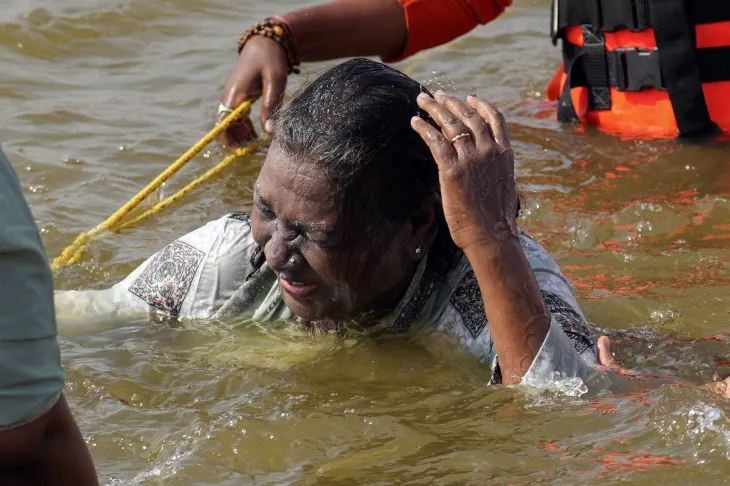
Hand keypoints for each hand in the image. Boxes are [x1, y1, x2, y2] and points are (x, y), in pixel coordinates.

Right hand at [218, 36, 288, 146]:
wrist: (265, 44)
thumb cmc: (271, 60)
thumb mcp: (275, 82)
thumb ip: (271, 105)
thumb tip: (270, 131)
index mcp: (234, 96)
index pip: (223, 125)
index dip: (230, 142)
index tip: (246, 151)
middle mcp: (229, 99)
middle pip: (226, 130)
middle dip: (240, 143)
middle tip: (260, 151)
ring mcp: (231, 99)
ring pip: (232, 127)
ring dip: (243, 138)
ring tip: (262, 147)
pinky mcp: (237, 100)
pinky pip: (237, 121)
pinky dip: (246, 131)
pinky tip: (259, 137)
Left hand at [411, 91, 518, 250]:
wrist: (492, 235)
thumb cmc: (495, 219)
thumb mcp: (501, 185)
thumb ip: (493, 169)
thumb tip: (483, 168)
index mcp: (504, 153)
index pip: (495, 119)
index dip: (481, 105)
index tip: (469, 97)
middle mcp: (489, 151)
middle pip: (469, 116)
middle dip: (452, 102)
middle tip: (438, 94)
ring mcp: (471, 158)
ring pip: (451, 124)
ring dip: (435, 109)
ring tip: (423, 100)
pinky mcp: (452, 170)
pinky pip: (435, 141)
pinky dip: (424, 128)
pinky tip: (414, 122)